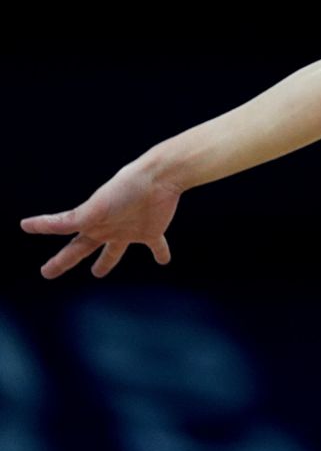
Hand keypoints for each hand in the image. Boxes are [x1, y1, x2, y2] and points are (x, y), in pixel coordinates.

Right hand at [20, 161, 179, 278]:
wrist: (159, 178)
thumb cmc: (126, 187)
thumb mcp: (94, 208)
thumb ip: (67, 220)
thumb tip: (27, 225)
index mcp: (92, 221)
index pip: (64, 231)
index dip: (44, 227)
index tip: (25, 225)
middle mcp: (107, 228)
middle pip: (83, 248)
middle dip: (65, 260)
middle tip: (48, 271)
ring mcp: (129, 230)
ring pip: (115, 250)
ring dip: (107, 261)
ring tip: (98, 272)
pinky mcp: (152, 231)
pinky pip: (157, 246)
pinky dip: (161, 253)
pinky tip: (164, 260)